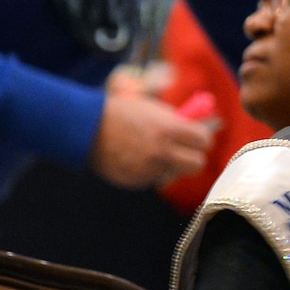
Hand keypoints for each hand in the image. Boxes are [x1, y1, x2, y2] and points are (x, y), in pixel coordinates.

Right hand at [88, 72, 213, 188]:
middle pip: (197, 163)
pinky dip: (150, 171)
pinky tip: (135, 158)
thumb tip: (200, 126)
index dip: (202, 138)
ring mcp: (149, 168)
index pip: (204, 140)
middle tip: (186, 151)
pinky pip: (154, 178)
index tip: (197, 138)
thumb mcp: (152, 109)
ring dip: (169, 165)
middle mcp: (162, 151)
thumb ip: (177, 120)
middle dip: (193, 157)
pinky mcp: (136, 180)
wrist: (84, 127)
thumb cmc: (121, 113)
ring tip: (151, 151)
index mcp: (169, 128)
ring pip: (174, 172)